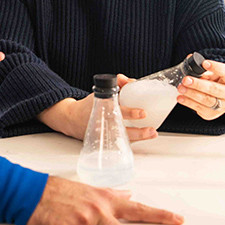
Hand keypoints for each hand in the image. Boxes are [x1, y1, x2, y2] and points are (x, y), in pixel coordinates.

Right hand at [25, 176, 182, 224]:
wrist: (29, 192)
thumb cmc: (57, 193)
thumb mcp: (89, 191)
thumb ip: (111, 197)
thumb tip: (129, 197)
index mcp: (106, 201)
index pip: (139, 209)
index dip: (161, 216)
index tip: (177, 220)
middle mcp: (98, 211)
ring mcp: (83, 222)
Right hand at [38, 95, 158, 142]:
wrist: (72, 119)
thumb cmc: (90, 105)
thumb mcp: (101, 92)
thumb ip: (118, 85)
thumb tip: (131, 81)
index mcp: (102, 110)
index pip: (118, 111)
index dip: (131, 112)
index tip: (143, 113)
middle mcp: (104, 124)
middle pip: (123, 130)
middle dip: (139, 132)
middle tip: (151, 129)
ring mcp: (104, 135)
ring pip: (124, 139)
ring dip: (140, 138)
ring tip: (152, 134)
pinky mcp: (105, 143)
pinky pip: (120, 143)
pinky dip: (132, 142)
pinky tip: (143, 138)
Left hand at [176, 57, 224, 119]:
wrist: (221, 98)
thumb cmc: (216, 82)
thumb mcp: (213, 73)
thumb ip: (203, 67)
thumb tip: (189, 58)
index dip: (215, 67)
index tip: (204, 63)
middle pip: (214, 89)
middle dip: (198, 84)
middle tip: (186, 80)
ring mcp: (223, 106)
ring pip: (207, 100)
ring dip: (191, 94)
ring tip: (181, 88)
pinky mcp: (213, 114)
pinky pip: (200, 109)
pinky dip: (189, 103)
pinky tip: (181, 98)